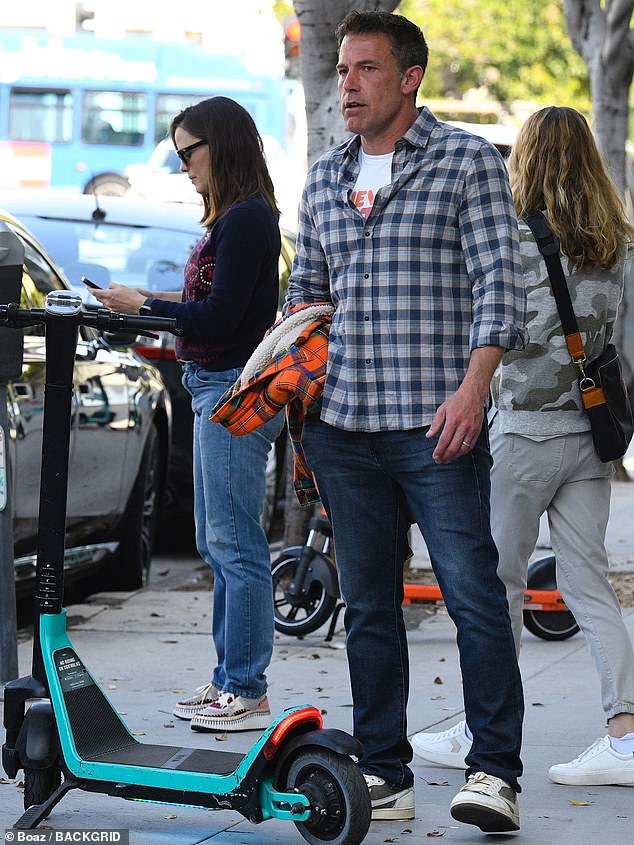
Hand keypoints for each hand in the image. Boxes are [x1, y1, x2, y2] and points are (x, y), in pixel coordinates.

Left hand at [91, 283, 146, 314]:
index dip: (90, 288)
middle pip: (98, 298)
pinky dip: (111, 302)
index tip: (88, 286)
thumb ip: (112, 285)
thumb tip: (108, 287)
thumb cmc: (133, 296)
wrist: (140, 305)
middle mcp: (108, 303)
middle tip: (99, 289)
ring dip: (105, 298)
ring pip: (104, 302)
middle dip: (98, 293)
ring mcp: (112, 308)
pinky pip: (110, 306)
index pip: (95, 292)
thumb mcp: (121, 286)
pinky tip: (118, 300)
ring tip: (114, 295)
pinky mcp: (115, 311)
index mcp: (109, 295)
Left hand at [425, 345, 502, 463]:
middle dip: (445, 456)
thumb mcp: (442, 409)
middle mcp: (463, 427)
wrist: (473, 394)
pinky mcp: (477, 431)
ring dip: (454, 456)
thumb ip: (435, 424)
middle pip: (453, 447)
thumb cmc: (457, 400)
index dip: (439, 451)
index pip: (444, 440)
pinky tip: (458, 454)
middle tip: (439, 460)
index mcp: (453, 421)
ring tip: (447, 460)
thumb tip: (429, 436)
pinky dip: (464, 452)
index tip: (435, 456)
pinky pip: (471, 445)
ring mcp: (471, 429)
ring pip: (463, 449)